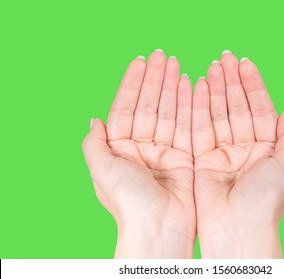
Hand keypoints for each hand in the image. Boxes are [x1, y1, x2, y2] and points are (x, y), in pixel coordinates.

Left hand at [82, 50, 194, 257]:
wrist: (158, 227)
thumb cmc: (127, 201)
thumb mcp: (101, 170)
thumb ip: (94, 144)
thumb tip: (93, 119)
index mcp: (120, 150)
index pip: (126, 108)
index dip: (132, 84)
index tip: (141, 62)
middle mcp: (141, 148)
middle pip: (149, 106)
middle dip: (154, 80)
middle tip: (162, 56)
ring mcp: (164, 152)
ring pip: (168, 112)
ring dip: (171, 88)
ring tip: (176, 64)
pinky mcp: (185, 158)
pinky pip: (186, 126)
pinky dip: (188, 106)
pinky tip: (189, 86)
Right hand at [193, 52, 283, 257]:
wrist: (237, 228)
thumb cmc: (266, 200)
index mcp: (267, 149)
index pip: (260, 109)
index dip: (253, 85)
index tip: (244, 63)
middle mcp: (245, 148)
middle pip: (237, 107)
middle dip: (231, 82)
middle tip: (224, 58)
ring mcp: (223, 152)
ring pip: (218, 114)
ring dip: (215, 90)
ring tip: (212, 67)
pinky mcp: (202, 159)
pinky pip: (200, 128)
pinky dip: (199, 108)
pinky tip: (198, 88)